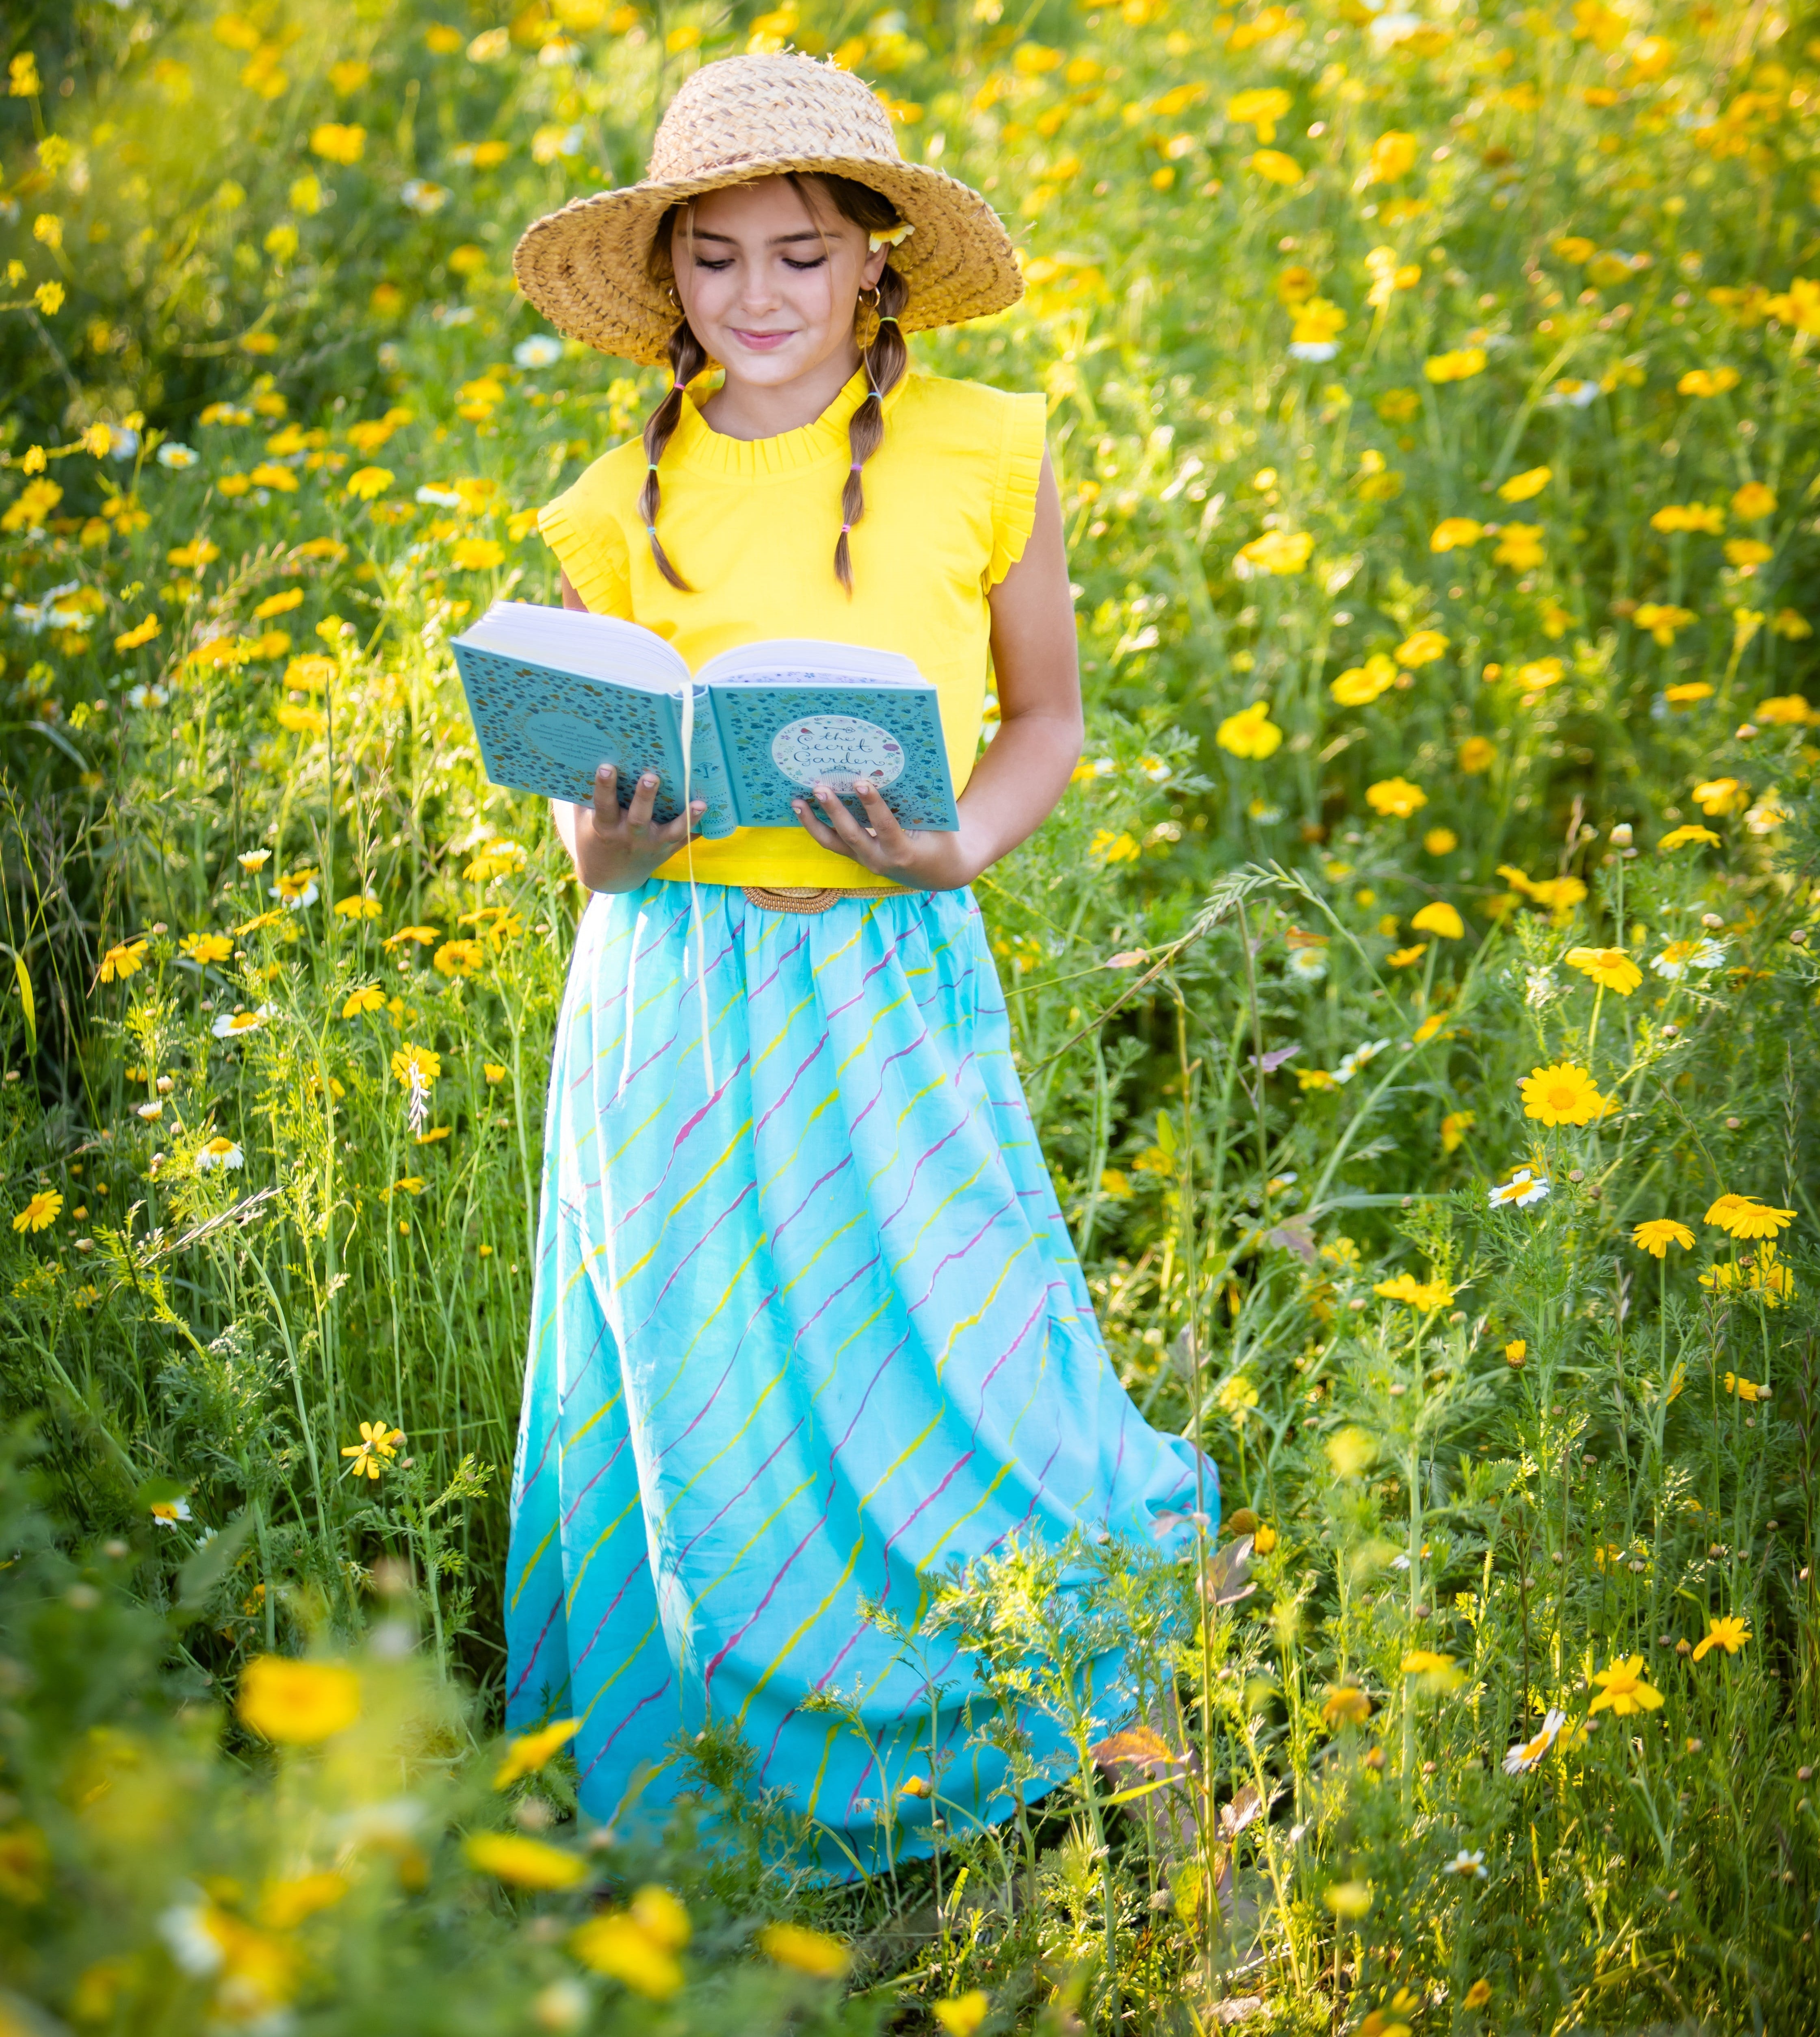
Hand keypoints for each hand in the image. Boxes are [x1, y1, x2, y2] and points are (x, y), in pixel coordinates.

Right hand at [566, 765, 704, 893]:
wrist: (610, 876)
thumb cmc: (594, 836)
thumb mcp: (584, 819)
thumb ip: (586, 795)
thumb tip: (589, 756)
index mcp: (606, 828)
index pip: (604, 805)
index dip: (604, 786)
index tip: (607, 767)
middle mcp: (630, 837)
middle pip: (639, 817)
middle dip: (645, 797)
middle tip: (651, 776)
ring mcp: (652, 845)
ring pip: (672, 832)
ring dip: (687, 818)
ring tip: (700, 803)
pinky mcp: (669, 850)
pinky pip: (687, 839)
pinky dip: (701, 827)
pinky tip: (718, 812)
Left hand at [790, 779, 981, 890]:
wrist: (939, 873)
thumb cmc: (942, 840)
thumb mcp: (938, 824)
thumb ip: (918, 803)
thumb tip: (895, 770)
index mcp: (903, 852)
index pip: (884, 827)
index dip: (873, 805)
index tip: (862, 783)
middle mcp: (879, 860)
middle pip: (850, 835)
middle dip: (833, 811)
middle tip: (818, 787)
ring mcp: (864, 861)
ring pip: (833, 843)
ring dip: (812, 822)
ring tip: (796, 801)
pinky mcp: (856, 857)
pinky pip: (833, 842)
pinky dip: (817, 825)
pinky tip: (803, 809)